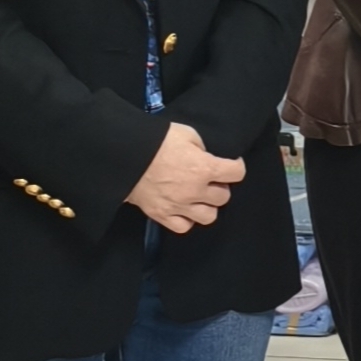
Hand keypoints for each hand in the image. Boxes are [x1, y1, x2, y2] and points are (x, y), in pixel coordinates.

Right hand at [127, 120, 243, 233]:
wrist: (124, 155)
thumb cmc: (155, 140)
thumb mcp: (186, 133)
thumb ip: (202, 146)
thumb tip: (207, 155)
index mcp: (204, 167)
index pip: (237, 173)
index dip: (235, 166)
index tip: (229, 164)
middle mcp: (195, 190)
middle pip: (223, 197)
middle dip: (219, 187)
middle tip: (210, 179)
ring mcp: (179, 206)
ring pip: (209, 217)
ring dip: (207, 206)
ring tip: (198, 196)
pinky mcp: (162, 215)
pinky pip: (184, 227)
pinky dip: (186, 219)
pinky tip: (183, 208)